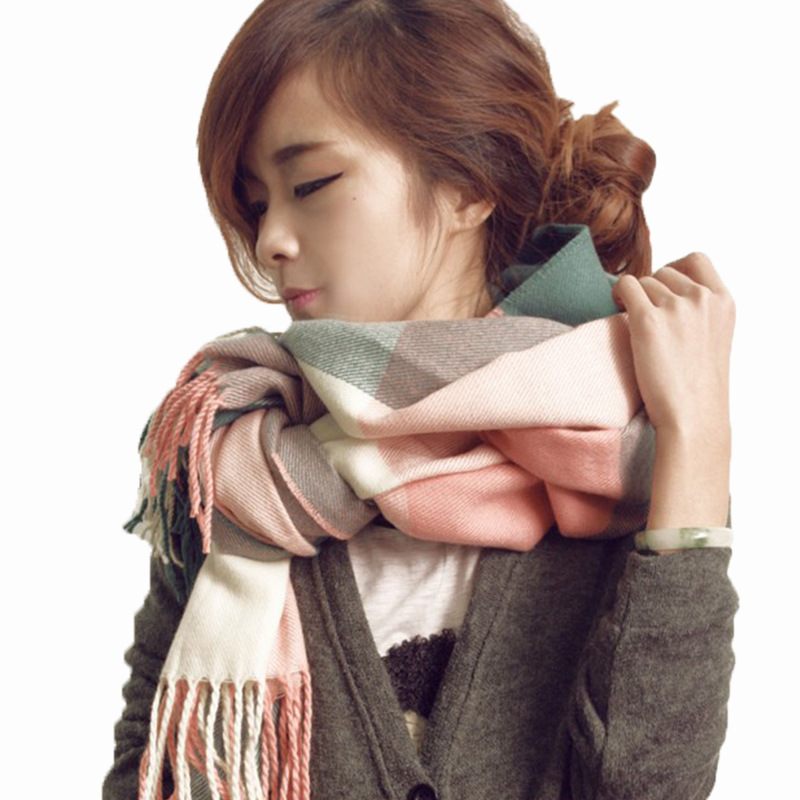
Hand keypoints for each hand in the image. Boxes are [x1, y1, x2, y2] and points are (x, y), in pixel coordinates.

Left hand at [611, 252, 735, 434]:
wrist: (692, 416)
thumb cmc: (698, 386)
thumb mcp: (715, 337)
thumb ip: (701, 310)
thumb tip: (667, 290)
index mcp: (724, 301)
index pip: (696, 260)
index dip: (674, 269)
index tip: (663, 287)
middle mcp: (702, 299)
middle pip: (664, 272)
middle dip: (651, 290)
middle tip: (645, 315)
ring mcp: (676, 308)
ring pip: (643, 282)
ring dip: (635, 299)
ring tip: (634, 323)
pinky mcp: (648, 321)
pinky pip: (625, 287)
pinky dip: (617, 294)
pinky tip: (616, 307)